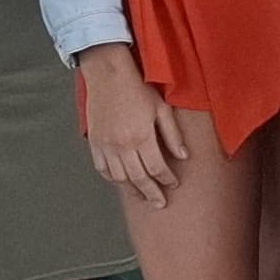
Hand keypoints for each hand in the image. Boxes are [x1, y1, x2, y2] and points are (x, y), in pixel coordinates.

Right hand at [74, 45, 192, 206]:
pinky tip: (122, 182)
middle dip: (152, 193)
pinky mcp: (95, 143)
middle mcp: (122, 145)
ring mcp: (106, 146)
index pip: (157, 168)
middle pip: (139, 179)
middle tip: (160, 203)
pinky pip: (103, 169)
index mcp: (142, 137)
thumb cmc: (137, 89)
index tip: (174, 184)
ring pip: (120, 178)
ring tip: (143, 197)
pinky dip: (113, 179)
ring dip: (132, 190)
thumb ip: (172, 135)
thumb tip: (184, 156)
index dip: (167, 179)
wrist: (108, 75)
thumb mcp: (162, 109)